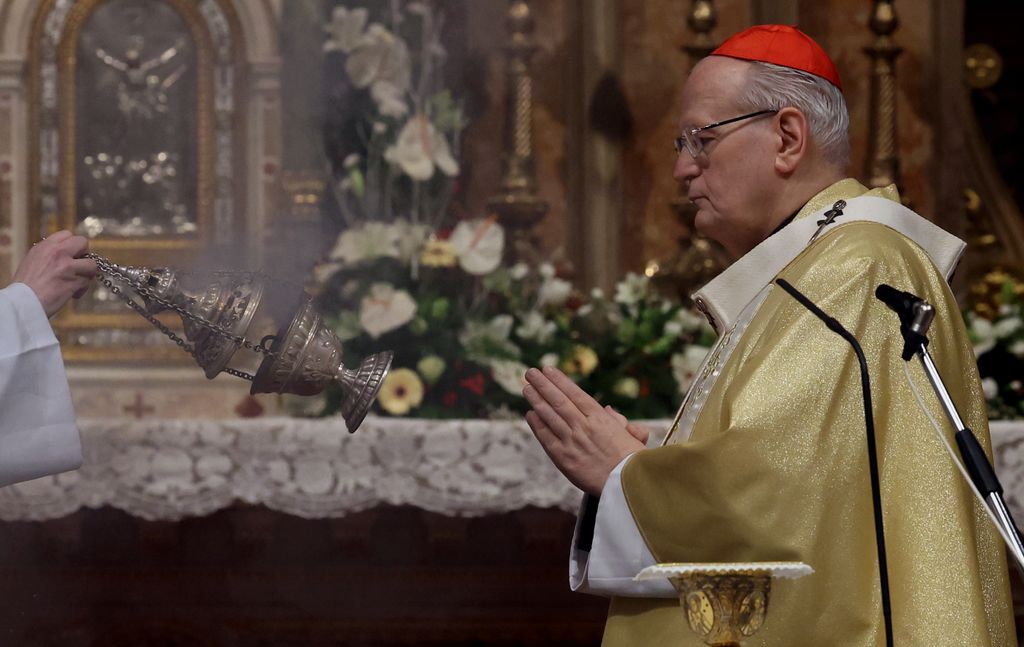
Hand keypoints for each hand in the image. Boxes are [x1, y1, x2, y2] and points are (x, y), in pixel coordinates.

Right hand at [12, 231, 96, 316]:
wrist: (23, 302)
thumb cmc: (26, 286)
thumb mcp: (32, 261)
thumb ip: (48, 254)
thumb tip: (65, 253)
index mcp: (45, 247)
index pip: (67, 234)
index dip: (73, 245)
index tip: (72, 254)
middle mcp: (57, 253)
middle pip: (82, 242)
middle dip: (84, 254)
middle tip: (79, 265)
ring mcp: (67, 266)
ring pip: (91, 264)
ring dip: (87, 274)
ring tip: (77, 282)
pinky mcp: (74, 281)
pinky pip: (87, 282)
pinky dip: (82, 289)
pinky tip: (72, 294)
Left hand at [523, 366, 644, 496]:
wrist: (628, 485)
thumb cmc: (634, 462)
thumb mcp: (633, 436)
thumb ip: (621, 422)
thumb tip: (609, 410)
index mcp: (601, 418)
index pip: (576, 394)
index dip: (560, 381)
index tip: (548, 370)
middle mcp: (583, 426)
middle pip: (558, 401)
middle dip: (543, 385)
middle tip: (530, 372)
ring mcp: (572, 441)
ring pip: (550, 416)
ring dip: (536, 400)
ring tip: (526, 388)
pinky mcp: (564, 458)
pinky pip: (546, 438)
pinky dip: (537, 425)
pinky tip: (530, 414)